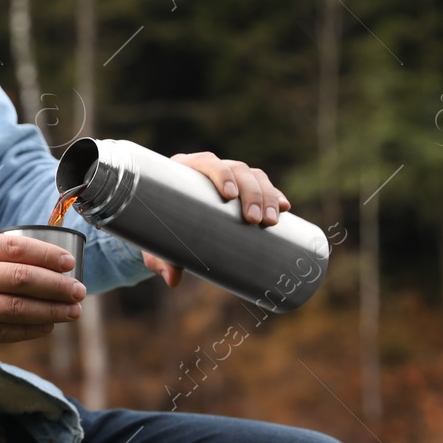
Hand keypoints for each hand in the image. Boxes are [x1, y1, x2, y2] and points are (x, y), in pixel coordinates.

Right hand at [0, 231, 85, 356]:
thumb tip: (39, 260)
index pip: (14, 248)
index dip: (47, 256)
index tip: (69, 264)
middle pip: (20, 279)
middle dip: (57, 286)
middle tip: (79, 291)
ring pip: (15, 308)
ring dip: (50, 311)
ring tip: (71, 312)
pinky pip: (2, 332)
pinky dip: (29, 330)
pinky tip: (46, 326)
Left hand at [142, 152, 291, 287]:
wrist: (164, 226)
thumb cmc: (158, 230)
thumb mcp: (157, 243)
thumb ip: (161, 259)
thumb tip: (173, 279)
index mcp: (184, 170)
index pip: (207, 162)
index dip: (221, 173)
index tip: (229, 195)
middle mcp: (208, 170)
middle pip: (237, 170)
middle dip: (251, 193)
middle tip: (254, 220)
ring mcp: (227, 178)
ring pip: (253, 177)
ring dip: (267, 196)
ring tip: (272, 221)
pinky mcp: (241, 191)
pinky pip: (262, 186)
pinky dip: (274, 195)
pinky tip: (285, 207)